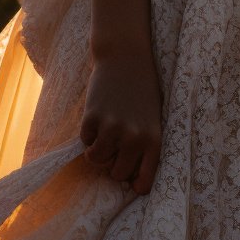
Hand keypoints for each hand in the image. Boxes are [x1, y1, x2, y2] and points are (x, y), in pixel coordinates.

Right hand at [80, 44, 163, 195]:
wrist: (126, 56)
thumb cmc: (143, 89)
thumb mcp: (153, 119)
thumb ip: (144, 145)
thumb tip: (130, 178)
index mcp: (153, 140)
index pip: (144, 183)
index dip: (135, 184)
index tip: (131, 181)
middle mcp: (134, 138)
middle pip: (117, 174)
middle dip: (114, 163)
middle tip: (115, 145)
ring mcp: (112, 128)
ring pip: (97, 161)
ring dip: (97, 151)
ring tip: (103, 135)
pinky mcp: (92, 117)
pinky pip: (85, 142)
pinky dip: (88, 135)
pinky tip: (97, 117)